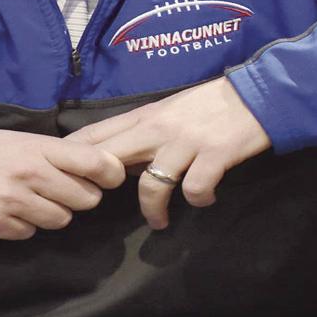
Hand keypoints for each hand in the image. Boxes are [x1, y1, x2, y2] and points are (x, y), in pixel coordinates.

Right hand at [0, 130, 126, 240]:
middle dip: (78, 197)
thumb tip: (101, 164)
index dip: (110, 173)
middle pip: (85, 199)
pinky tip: (9, 211)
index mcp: (37, 148)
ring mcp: (12, 200)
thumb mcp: (20, 140)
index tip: (110, 177)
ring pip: (61, 220)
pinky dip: (23, 226)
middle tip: (61, 190)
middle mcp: (28, 173)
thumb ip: (56, 151)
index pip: (92, 162)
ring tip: (31, 200)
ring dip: (51, 213)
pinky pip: (31, 233)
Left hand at [67, 78, 270, 230]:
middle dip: (98, 185)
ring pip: (152, 184)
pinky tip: (204, 200)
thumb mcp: (169, 111)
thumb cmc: (211, 104)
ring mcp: (186, 142)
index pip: (96, 134)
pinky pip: (194, 189)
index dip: (71, 157)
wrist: (257, 94)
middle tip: (96, 207)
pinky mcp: (214, 155)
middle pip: (111, 158)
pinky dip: (198, 200)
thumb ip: (142, 134)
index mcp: (145, 116)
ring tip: (159, 222)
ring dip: (153, 210)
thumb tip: (118, 163)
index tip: (59, 177)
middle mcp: (159, 129)